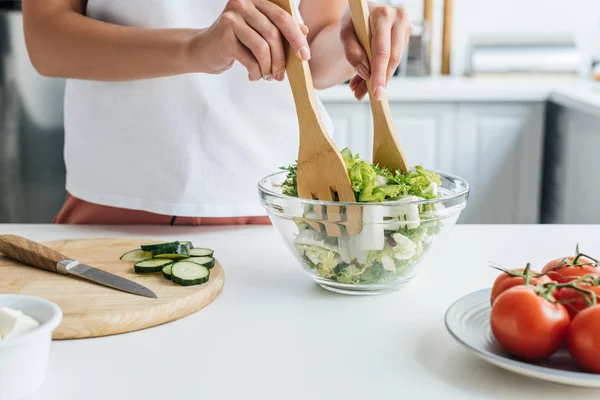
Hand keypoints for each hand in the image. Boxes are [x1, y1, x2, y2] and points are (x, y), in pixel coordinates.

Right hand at [188, 0, 309, 81]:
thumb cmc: (235, 42)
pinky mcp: (224, 36)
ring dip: (268, 67)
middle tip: (282, 75)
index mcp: (255, 0)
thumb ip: (279, 30)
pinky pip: (249, 59)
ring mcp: (232, 19)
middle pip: (273, 33)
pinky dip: (256, 72)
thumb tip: (304, 31)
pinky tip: (253, 76)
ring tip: (267, 76)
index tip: (305, 55)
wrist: (203, 50)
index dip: (296, 37)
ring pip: (262, 47)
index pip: (282, 17)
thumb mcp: (259, 32)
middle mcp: (242, 3)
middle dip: (282, 57)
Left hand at [340, 3, 411, 100]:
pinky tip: (367, 77)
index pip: (382, 51)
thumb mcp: (345, 33)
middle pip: (392, 59)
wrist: (361, 14)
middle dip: (380, 80)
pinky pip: (395, 59)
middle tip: (368, 96)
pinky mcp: (407, 35)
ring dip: (378, 78)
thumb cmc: (353, 22)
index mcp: (383, 14)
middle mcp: (399, 17)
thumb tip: (366, 73)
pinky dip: (381, 71)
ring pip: (395, 61)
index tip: (376, 92)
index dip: (379, 74)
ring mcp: (406, 26)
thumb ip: (352, 52)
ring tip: (359, 89)